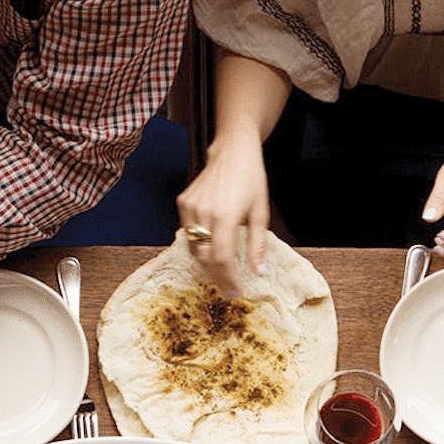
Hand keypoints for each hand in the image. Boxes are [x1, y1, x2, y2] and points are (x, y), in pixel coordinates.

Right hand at [175, 126, 269, 298]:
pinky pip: (187, 233)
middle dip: (217, 276)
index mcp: (225, 216)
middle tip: (228, 288)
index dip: (228, 279)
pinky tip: (209, 248)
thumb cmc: (251, 180)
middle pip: (205, 257)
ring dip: (206, 264)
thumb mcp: (260, 213)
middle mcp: (204, 212)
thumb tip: (258, 273)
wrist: (232, 151)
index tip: (235, 293)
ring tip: (220, 273)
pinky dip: (198, 245)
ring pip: (194, 248)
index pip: (222, 258)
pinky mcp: (183, 203)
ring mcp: (190, 207)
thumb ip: (257, 245)